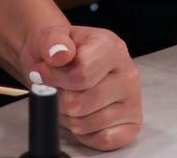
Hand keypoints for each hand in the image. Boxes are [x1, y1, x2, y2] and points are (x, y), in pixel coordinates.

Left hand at [18, 25, 140, 150]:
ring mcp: (133, 100)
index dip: (54, 78)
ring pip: (87, 123)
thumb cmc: (60, 53)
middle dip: (59, 99)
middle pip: (81, 102)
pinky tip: (82, 115)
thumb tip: (59, 53)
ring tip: (68, 100)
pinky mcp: (132, 124)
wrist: (66, 63)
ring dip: (68, 117)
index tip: (44, 72)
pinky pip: (102, 140)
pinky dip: (85, 133)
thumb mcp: (49, 37)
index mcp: (112, 47)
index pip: (81, 74)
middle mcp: (128, 73)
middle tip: (55, 88)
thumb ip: (52, 42)